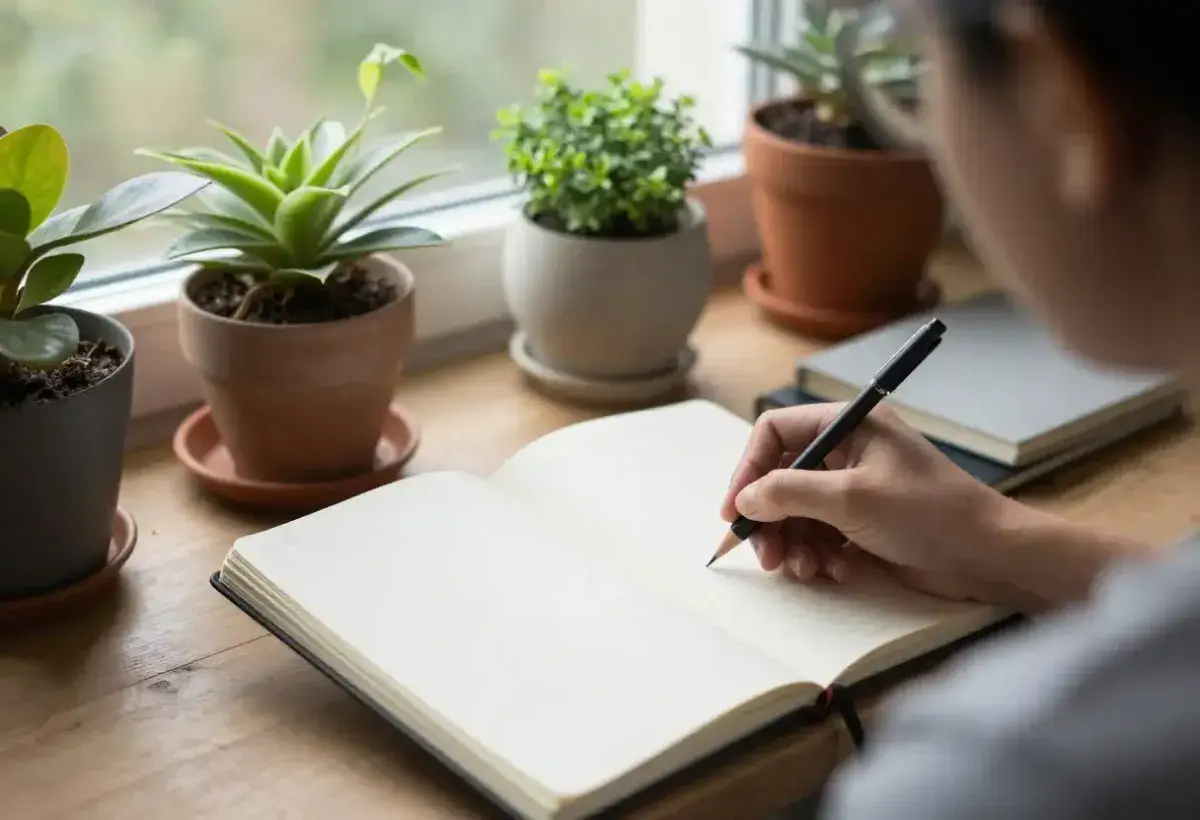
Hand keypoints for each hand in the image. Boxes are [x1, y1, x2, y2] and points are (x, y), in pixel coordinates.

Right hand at [720, 403, 1022, 603]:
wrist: (989, 556)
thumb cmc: (929, 513)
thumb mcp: (850, 499)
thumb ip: (789, 493)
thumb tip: (745, 500)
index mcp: (848, 426)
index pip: (776, 433)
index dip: (749, 469)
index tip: (735, 510)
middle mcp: (848, 452)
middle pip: (781, 479)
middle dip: (770, 519)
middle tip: (765, 556)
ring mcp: (855, 490)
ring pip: (797, 514)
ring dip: (793, 544)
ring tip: (804, 570)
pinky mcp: (864, 524)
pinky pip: (820, 536)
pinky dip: (819, 556)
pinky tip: (837, 571)